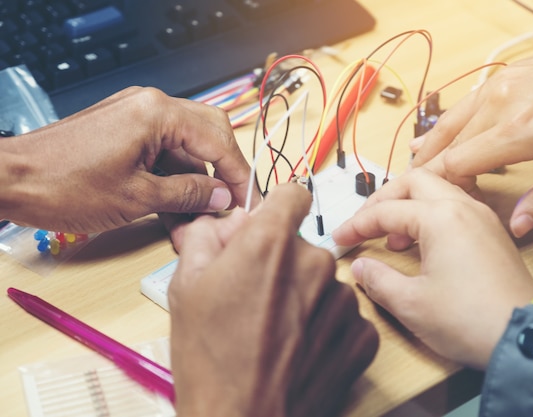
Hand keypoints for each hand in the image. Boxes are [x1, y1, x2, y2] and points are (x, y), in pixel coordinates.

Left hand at [0, 87, 260, 238]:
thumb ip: (188, 195)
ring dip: (198, 173)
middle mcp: (149, 104)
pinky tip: (176, 200)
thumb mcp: (138, 198)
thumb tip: (222, 196)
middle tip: (231, 200)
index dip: (238, 173)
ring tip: (201, 209)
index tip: (248, 199)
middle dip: (223, 167)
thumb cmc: (63, 185)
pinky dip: (175, 172)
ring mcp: (136, 114)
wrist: (10, 180)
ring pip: (187, 141)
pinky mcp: (124, 128)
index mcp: (157, 113)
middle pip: (209, 131)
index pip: (218, 140)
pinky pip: (164, 146)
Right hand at [168, 184, 378, 416]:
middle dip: (283, 263)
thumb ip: (206, 236)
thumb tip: (228, 222)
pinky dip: (326, 327)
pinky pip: (344, 315)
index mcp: (271, 242)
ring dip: (306, 297)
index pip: (293, 194)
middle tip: (258, 299)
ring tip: (278, 332)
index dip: (278, 210)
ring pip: (325, 281)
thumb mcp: (186, 287)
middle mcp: (315, 262)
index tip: (271, 230)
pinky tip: (300, 349)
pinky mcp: (361, 334)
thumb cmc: (210, 360)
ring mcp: (343, 300)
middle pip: (304, 245)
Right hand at [332, 168, 532, 368]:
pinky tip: (421, 243)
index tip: (339, 239)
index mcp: (441, 217)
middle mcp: (464, 206)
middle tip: (364, 223)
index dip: (357, 225)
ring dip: (408, 205)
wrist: (525, 339)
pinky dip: (430, 214)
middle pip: (414, 181)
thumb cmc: (468, 320)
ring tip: (392, 236)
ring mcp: (482, 217)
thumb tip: (360, 266)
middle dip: (384, 199)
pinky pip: (455, 206)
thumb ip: (377, 279)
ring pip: (437, 190)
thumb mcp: (410, 304)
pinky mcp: (492, 233)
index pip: (387, 211)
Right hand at [411, 34, 532, 236]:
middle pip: (444, 148)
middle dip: (427, 176)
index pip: (455, 165)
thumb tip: (517, 225)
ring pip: (445, 127)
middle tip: (416, 198)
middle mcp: (498, 108)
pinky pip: (457, 109)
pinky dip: (439, 129)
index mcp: (518, 133)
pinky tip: (425, 140)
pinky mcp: (498, 80)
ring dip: (428, 154)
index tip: (445, 206)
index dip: (443, 189)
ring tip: (412, 175)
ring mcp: (495, 89)